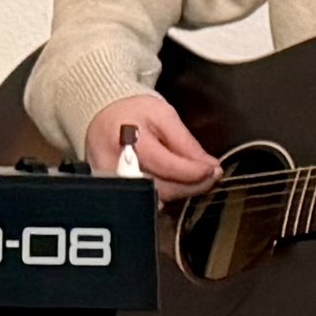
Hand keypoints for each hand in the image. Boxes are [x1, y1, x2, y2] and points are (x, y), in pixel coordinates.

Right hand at [83, 93, 219, 201]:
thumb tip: (210, 167)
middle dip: (189, 185)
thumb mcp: (163, 116)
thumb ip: (186, 143)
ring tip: (193, 177)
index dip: (191, 171)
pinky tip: (174, 183)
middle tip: (209, 176)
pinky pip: (143, 201)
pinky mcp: (112, 193)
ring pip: (153, 199)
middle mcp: (112, 164)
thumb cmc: (133, 114)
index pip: (163, 164)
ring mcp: (109, 182)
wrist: (103, 117)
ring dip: (179, 191)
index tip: (212, 171)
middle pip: (158, 187)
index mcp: (125, 138)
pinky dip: (164, 194)